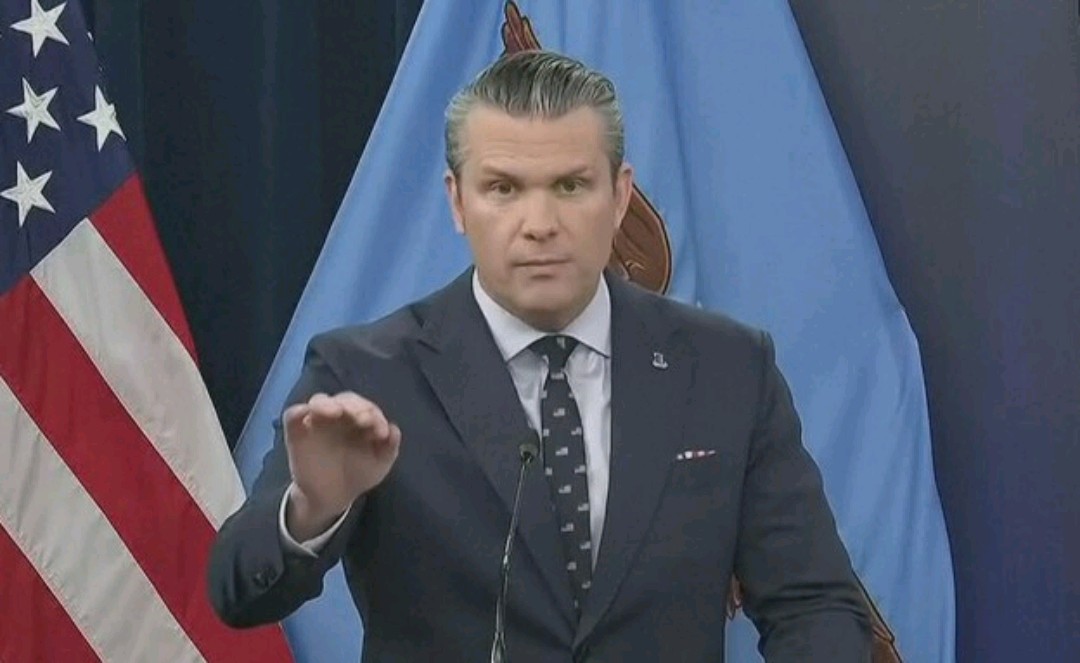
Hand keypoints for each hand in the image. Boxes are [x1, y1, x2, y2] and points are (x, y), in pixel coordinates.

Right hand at [283, 392, 400, 540]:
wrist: (333, 497)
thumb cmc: (358, 474)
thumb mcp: (379, 465)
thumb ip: (389, 448)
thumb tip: (394, 430)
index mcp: (359, 419)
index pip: (365, 407)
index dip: (374, 414)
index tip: (381, 432)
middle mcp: (338, 416)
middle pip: (345, 399)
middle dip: (356, 406)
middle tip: (364, 419)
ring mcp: (317, 423)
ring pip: (319, 401)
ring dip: (328, 403)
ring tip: (337, 412)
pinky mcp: (297, 434)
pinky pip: (293, 416)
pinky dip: (298, 411)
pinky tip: (306, 414)